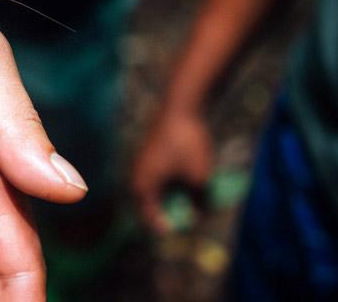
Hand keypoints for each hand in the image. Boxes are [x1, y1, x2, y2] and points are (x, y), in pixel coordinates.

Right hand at [130, 109, 212, 233]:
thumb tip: (202, 213)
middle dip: (171, 212)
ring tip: (191, 199)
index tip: (187, 230)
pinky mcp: (149, 155)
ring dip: (171, 197)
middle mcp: (136, 176)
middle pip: (151, 205)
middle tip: (190, 218)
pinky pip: (157, 177)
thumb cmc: (187, 144)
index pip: (150, 218)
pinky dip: (170, 184)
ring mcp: (141, 164)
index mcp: (142, 186)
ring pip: (154, 190)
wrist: (180, 107)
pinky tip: (187, 181)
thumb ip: (200, 200)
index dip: (168, 227)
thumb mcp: (199, 177)